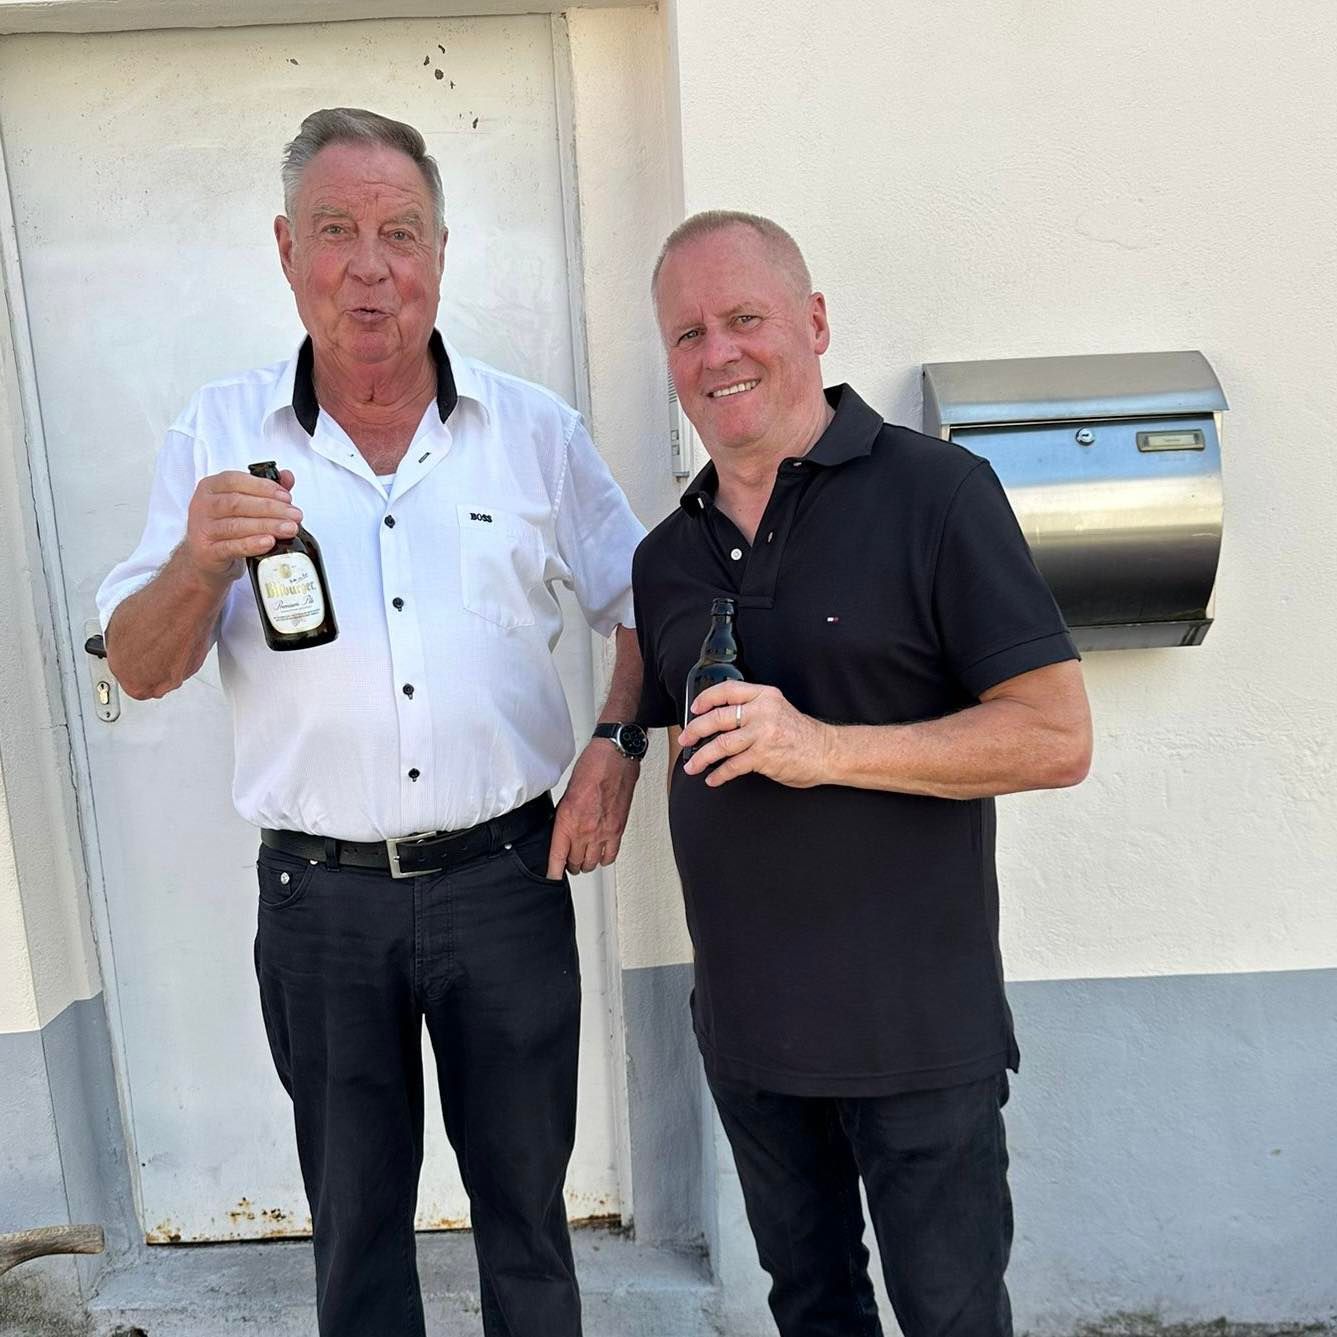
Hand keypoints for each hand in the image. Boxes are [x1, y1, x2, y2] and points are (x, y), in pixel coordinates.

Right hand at [184, 469, 301, 580]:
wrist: (205, 557)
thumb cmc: (225, 527)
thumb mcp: (244, 504)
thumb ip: (266, 489)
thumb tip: (287, 477)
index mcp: (212, 487)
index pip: (235, 481)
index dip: (263, 487)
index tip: (286, 497)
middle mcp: (203, 505)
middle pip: (238, 503)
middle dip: (271, 508)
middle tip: (295, 515)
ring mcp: (202, 528)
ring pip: (236, 525)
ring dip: (267, 526)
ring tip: (289, 529)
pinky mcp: (206, 551)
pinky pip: (231, 547)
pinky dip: (252, 544)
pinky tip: (268, 542)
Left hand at [547, 740, 640, 876]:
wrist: (614, 759)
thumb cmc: (592, 768)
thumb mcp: (566, 794)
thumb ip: (564, 816)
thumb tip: (563, 830)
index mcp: (567, 821)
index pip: (557, 857)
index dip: (553, 871)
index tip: (552, 875)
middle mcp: (585, 831)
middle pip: (575, 863)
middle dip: (570, 865)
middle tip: (568, 863)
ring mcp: (603, 833)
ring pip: (592, 863)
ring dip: (586, 864)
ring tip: (583, 861)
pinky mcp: (618, 830)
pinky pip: (611, 855)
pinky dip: (604, 859)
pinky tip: (601, 856)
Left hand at [679, 682, 833, 787]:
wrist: (827, 752)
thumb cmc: (802, 734)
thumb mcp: (778, 710)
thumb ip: (753, 710)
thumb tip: (721, 721)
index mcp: (765, 696)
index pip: (727, 690)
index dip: (706, 699)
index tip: (694, 709)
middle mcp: (762, 711)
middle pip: (717, 718)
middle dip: (695, 730)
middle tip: (686, 739)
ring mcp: (762, 734)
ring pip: (720, 744)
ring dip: (702, 757)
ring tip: (693, 765)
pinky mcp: (764, 756)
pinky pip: (733, 766)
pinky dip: (719, 774)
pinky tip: (714, 779)